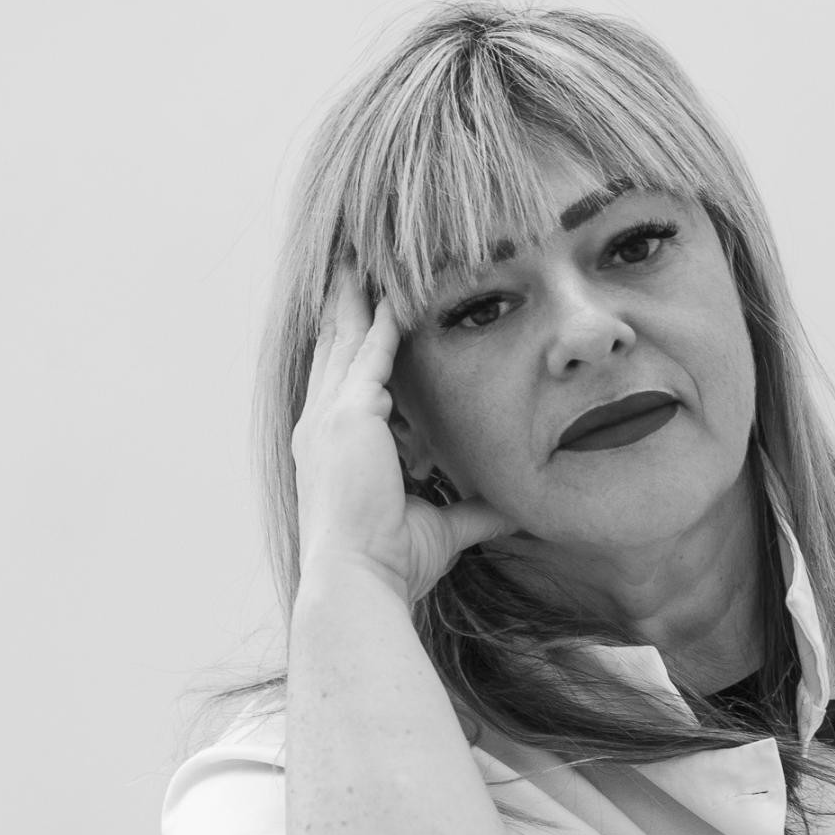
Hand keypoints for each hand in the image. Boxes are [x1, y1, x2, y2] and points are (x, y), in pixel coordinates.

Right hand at [293, 260, 507, 608]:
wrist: (358, 581)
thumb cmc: (390, 563)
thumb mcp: (440, 527)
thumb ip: (475, 510)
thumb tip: (515, 507)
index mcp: (331, 447)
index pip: (342, 378)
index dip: (353, 341)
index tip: (367, 308)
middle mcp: (319, 424)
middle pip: (332, 344)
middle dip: (343, 301)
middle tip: (351, 259)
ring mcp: (328, 417)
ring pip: (344, 335)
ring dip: (357, 293)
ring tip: (364, 253)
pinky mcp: (348, 414)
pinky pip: (369, 351)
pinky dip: (384, 317)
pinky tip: (401, 289)